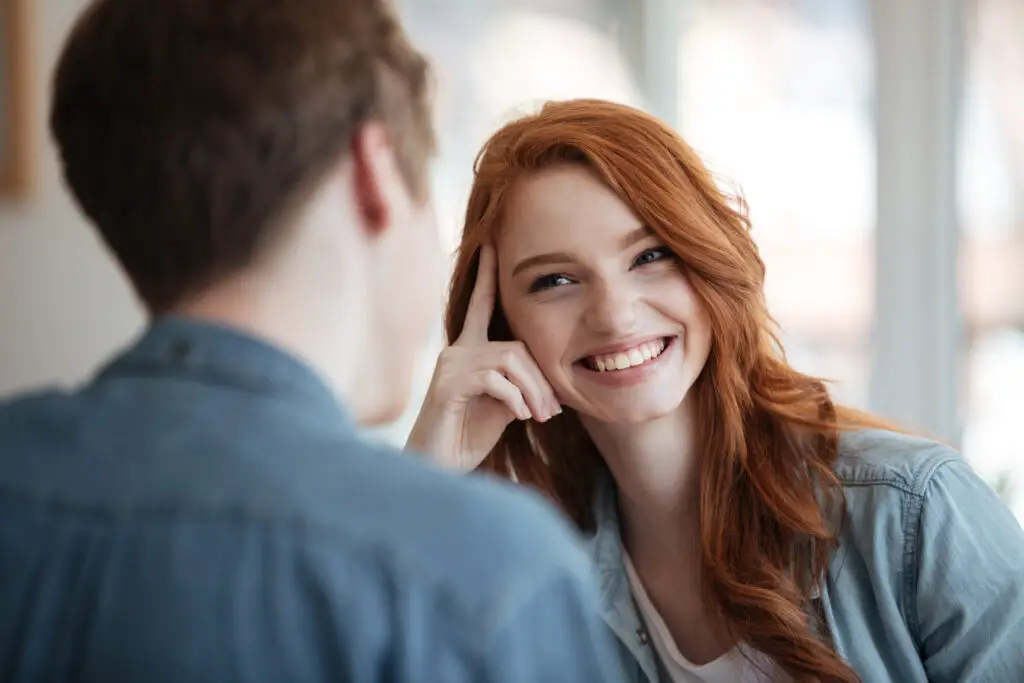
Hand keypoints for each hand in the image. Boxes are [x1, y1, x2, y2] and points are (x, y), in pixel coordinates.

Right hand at [406, 244, 560, 471]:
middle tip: (552, 411)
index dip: (486, 276)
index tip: (492, 246)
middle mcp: (457, 351)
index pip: (480, 306)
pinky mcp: (447, 384)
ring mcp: (450, 365)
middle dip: (541, 379)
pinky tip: (519, 417)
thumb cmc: (468, 437)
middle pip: (515, 345)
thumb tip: (551, 387)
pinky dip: (515, 398)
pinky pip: (494, 378)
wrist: (438, 468)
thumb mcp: (504, 407)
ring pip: (509, 360)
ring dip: (533, 391)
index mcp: (469, 352)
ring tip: (539, 417)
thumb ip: (521, 386)